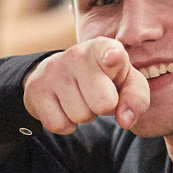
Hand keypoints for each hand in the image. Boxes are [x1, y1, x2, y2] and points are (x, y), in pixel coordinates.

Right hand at [24, 36, 149, 132]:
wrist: (60, 73)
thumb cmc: (104, 77)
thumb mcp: (127, 82)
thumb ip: (136, 99)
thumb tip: (125, 120)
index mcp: (104, 48)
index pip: (110, 51)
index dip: (112, 57)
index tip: (112, 57)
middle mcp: (77, 54)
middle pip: (103, 104)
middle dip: (104, 109)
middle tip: (98, 96)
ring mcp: (53, 70)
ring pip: (80, 116)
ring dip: (84, 115)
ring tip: (80, 98)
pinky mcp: (36, 88)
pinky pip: (59, 124)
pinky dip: (66, 124)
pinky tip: (64, 106)